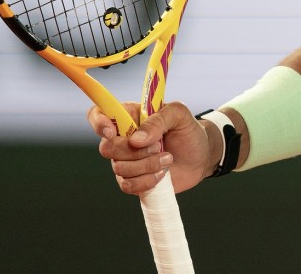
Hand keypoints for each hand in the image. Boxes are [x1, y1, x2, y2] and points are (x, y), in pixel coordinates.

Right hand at [88, 101, 211, 195]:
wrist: (201, 157)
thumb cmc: (189, 131)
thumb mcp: (180, 114)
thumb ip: (159, 119)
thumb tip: (136, 139)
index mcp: (130, 116)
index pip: (98, 114)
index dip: (98, 122)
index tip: (112, 132)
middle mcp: (122, 139)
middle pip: (107, 148)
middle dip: (135, 151)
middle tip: (159, 146)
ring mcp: (126, 161)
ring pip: (119, 168)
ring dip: (147, 165)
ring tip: (168, 158)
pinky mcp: (133, 180)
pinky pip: (127, 186)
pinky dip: (146, 181)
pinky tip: (162, 174)